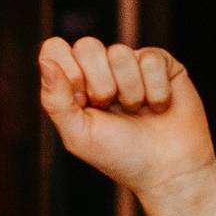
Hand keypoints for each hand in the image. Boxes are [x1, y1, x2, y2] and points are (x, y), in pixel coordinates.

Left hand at [36, 37, 215, 215]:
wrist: (169, 170)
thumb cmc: (121, 156)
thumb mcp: (79, 135)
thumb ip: (55, 100)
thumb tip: (46, 63)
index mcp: (75, 82)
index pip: (55, 49)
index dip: (69, 74)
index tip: (84, 104)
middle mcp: (101, 68)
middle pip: (88, 45)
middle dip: (101, 85)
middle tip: (112, 109)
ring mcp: (132, 63)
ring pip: (121, 52)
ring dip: (131, 92)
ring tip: (138, 111)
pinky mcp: (162, 64)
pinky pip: (151, 59)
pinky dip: (156, 90)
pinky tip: (158, 107)